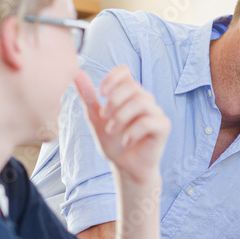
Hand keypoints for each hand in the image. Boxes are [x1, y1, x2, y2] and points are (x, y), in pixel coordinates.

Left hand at [74, 66, 169, 185]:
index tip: (101, 93)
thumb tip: (76, 73)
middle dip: (114, 101)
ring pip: (141, 102)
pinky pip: (148, 122)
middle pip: (132, 86)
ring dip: (121, 117)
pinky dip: (133, 132)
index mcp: (129, 93)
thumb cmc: (113, 142)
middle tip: (104, 117)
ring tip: (112, 132)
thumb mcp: (96, 118)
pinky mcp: (163, 127)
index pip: (125, 71)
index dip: (112, 78)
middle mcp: (145, 99)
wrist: (125, 167)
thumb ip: (88, 97)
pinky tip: (126, 143)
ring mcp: (156, 112)